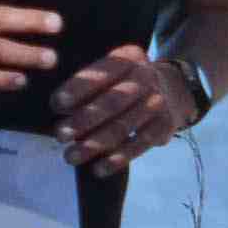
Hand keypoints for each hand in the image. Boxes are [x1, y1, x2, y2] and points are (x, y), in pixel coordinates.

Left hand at [53, 46, 195, 169]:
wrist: (172, 88)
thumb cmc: (126, 80)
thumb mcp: (112, 69)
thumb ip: (89, 84)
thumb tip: (60, 108)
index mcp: (129, 58)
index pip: (102, 72)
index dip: (78, 89)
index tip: (56, 105)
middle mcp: (147, 78)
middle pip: (113, 102)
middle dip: (84, 120)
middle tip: (60, 135)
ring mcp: (158, 103)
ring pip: (123, 127)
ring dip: (94, 144)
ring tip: (70, 156)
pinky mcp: (165, 126)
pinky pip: (139, 145)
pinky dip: (117, 159)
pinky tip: (98, 169)